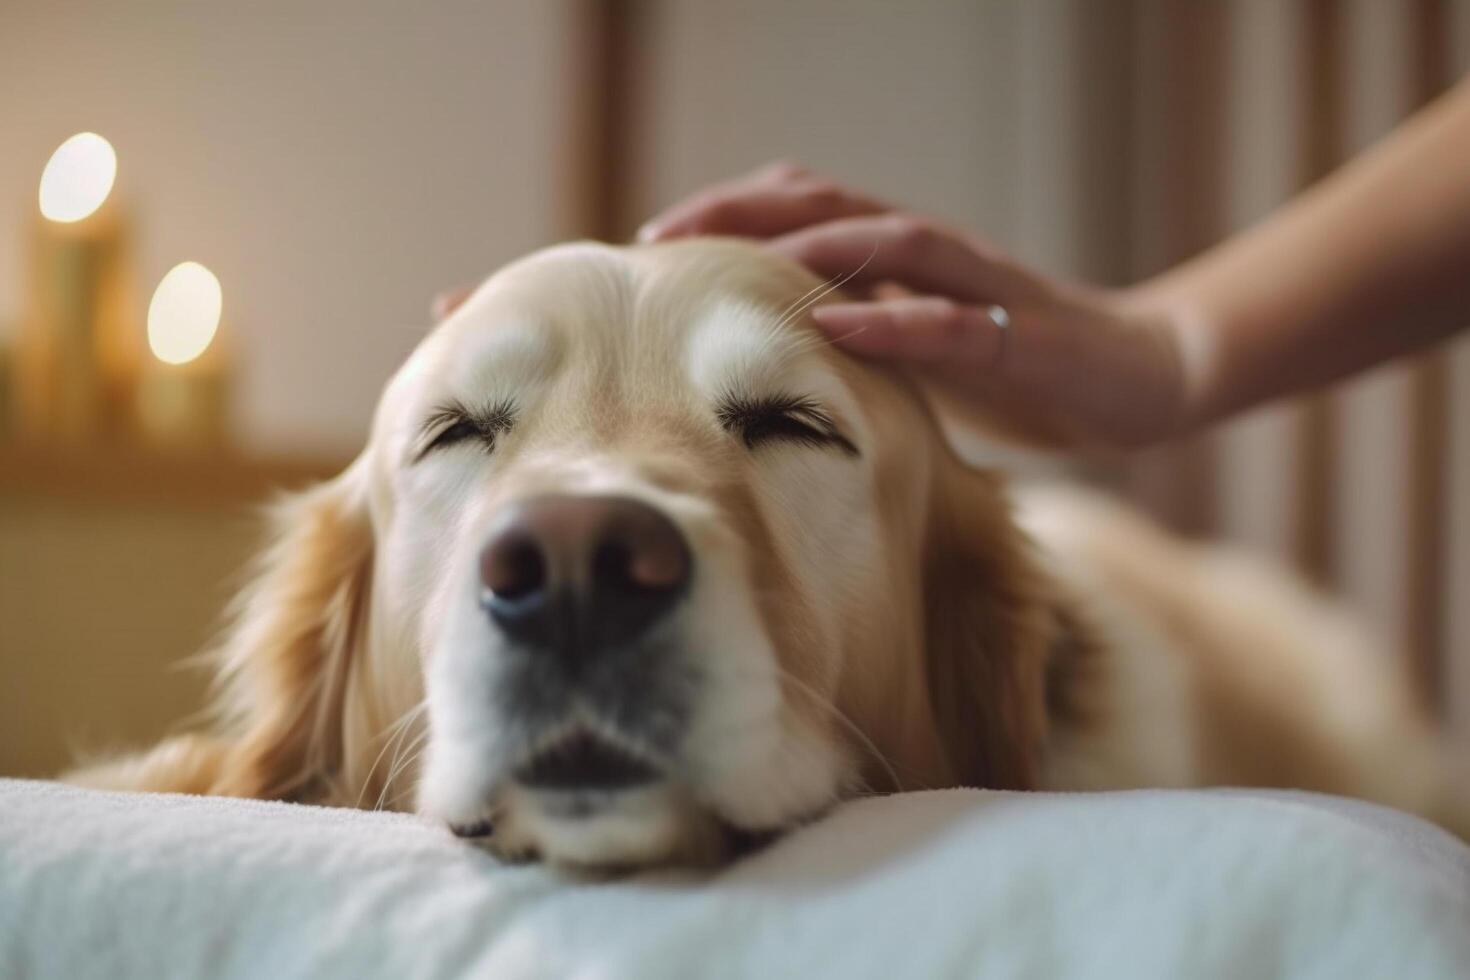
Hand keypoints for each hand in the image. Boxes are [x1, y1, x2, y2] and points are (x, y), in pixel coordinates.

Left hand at [639, 163, 1195, 449]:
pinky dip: (890, 320)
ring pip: (890, 241)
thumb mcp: (925, 355)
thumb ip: (865, 341)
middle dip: (743, 211)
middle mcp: (940, 258)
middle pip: (832, 204)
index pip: (811, 209)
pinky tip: (832, 325)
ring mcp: (984, 290)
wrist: (1144, 380)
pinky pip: (952, 322)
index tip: (657, 236)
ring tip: (733, 258)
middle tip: (662, 234)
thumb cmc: (1024, 370)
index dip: (734, 211)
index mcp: (910, 261)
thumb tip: (778, 362)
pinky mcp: (1024, 338)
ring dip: (808, 244)